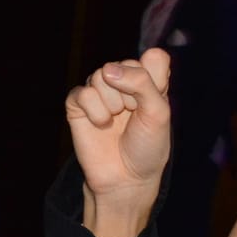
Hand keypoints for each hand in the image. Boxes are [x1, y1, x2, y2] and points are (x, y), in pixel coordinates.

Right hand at [64, 48, 171, 236]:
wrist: (125, 179)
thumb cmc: (146, 147)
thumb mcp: (159, 113)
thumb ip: (141, 82)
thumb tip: (106, 70)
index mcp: (148, 80)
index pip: (153, 57)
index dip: (153, 80)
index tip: (152, 105)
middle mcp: (123, 82)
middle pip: (123, 65)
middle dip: (130, 95)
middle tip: (131, 117)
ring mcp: (99, 92)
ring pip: (100, 76)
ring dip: (111, 104)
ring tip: (115, 122)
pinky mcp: (78, 106)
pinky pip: (82, 93)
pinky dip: (94, 112)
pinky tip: (100, 125)